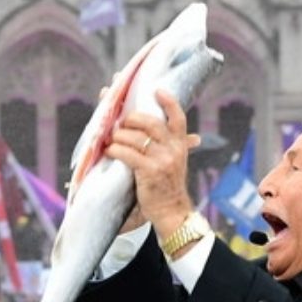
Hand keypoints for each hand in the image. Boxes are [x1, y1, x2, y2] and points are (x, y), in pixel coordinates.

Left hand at [106, 89, 200, 237]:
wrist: (172, 211)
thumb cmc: (170, 185)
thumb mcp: (178, 162)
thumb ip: (178, 146)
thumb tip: (193, 137)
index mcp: (180, 144)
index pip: (178, 116)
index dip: (168, 101)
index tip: (156, 90)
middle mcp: (173, 149)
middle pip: (149, 122)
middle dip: (130, 118)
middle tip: (121, 123)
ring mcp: (161, 160)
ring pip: (133, 137)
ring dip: (117, 136)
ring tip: (110, 140)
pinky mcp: (148, 171)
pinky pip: (126, 153)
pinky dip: (114, 150)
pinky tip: (109, 152)